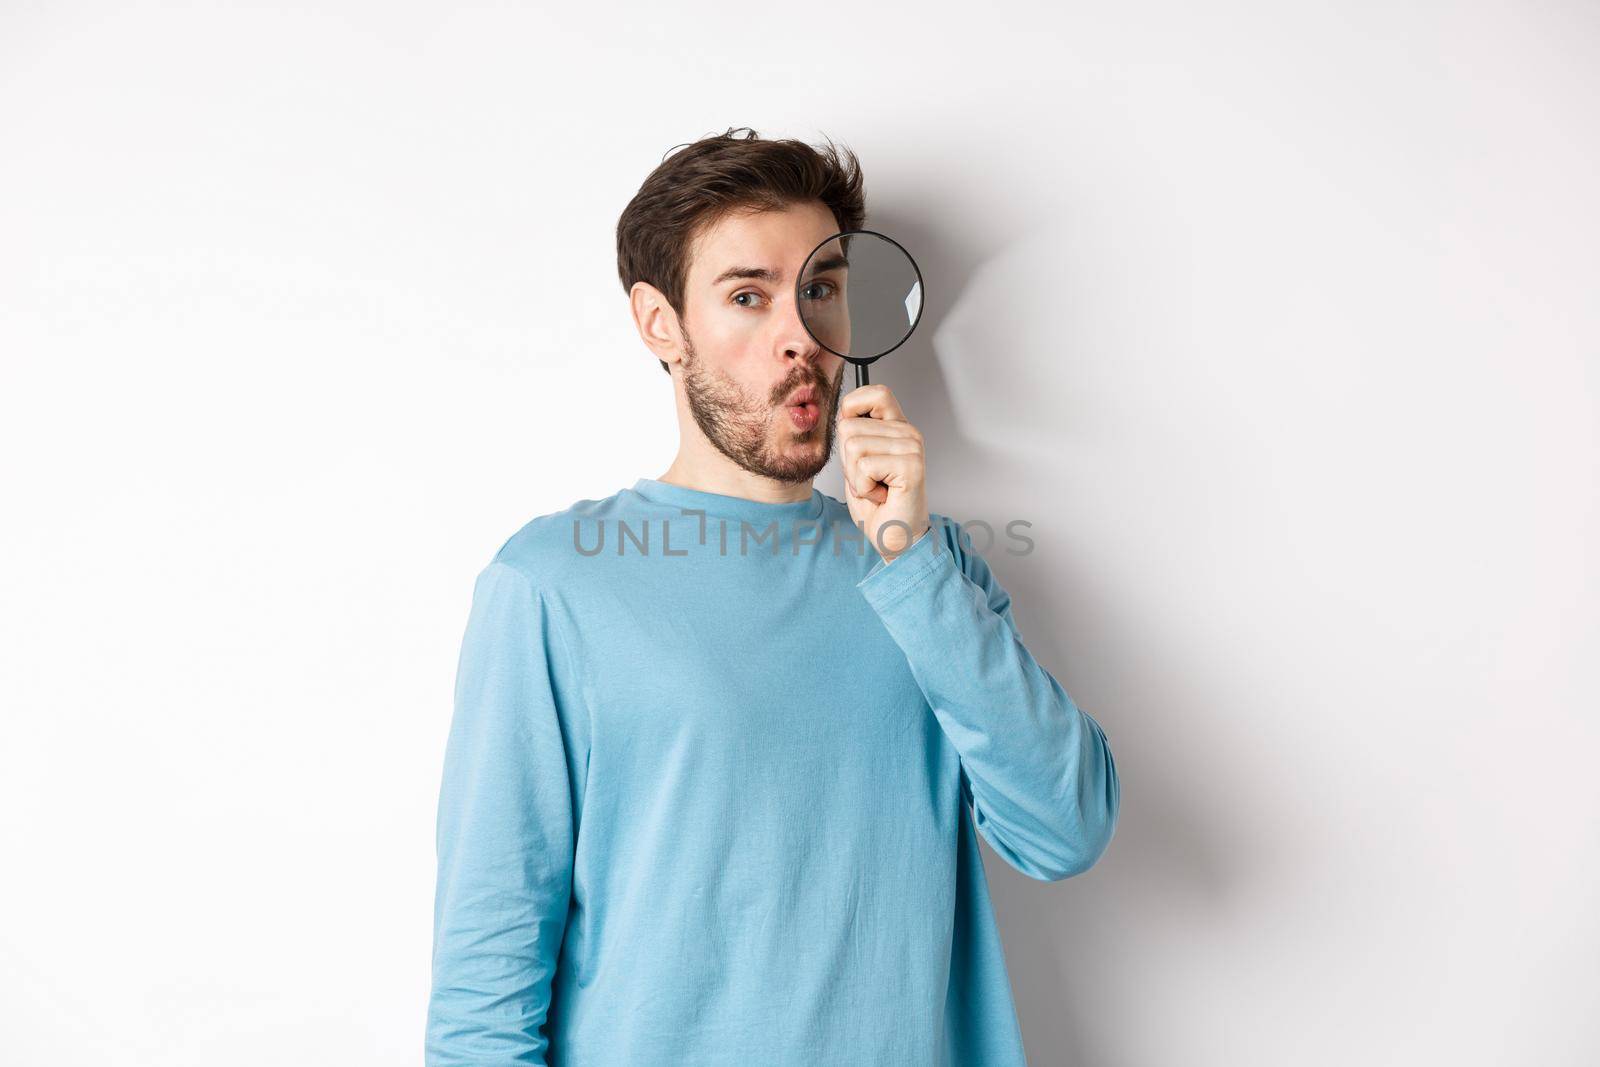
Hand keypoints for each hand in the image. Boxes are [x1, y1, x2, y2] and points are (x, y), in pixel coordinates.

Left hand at [836, 383, 929, 563]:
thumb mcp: (857, 463)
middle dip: (847, 461)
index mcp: (897, 428)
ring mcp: (912, 448)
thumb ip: (854, 435)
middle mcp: (908, 433)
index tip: (853, 441)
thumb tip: (842, 414)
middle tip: (870, 480)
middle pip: (849, 426)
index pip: (875, 392)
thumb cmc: (878, 506)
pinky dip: (864, 488)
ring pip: (853, 446)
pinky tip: (881, 496)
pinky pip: (863, 466)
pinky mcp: (911, 466)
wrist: (895, 538)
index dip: (853, 409)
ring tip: (876, 488)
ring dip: (855, 477)